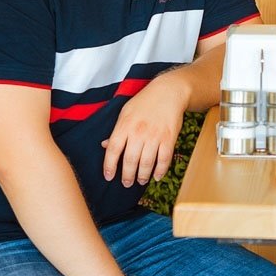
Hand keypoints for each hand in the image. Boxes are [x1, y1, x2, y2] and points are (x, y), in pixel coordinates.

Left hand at [102, 71, 189, 186]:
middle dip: (127, 175)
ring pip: (147, 162)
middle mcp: (139, 132)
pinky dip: (160, 170)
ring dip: (143, 175)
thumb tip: (105, 146)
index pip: (113, 149)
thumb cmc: (144, 101)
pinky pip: (164, 159)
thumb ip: (117, 130)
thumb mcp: (125, 112)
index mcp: (125, 125)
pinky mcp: (169, 138)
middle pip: (130, 160)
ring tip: (140, 181)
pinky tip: (156, 176)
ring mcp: (155, 135)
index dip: (109, 166)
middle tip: (126, 183)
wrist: (168, 92)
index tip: (108, 176)